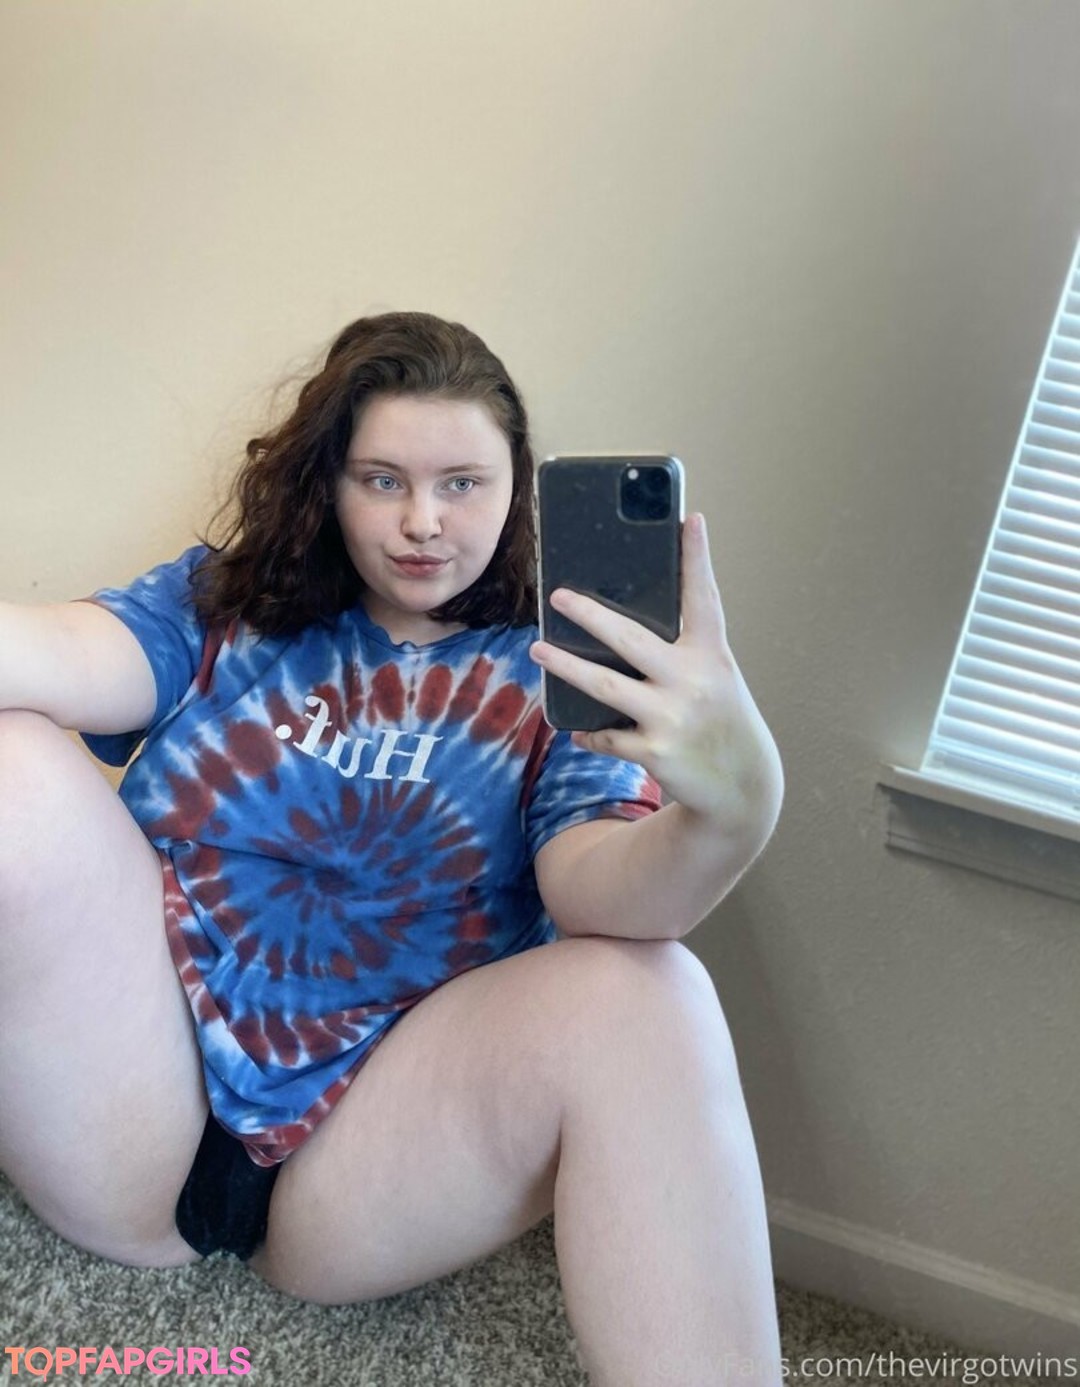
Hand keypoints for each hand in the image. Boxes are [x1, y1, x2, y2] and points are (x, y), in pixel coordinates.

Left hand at [528, 512, 782, 823]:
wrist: (742, 786)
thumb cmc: (718, 718)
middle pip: (630, 639)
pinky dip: (589, 733)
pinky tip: (578, 730)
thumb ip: (683, 648)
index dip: (697, 557)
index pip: (704, 597)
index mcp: (711, 655)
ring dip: (566, 666)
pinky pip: (607, 736)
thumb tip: (623, 620)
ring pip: (605, 685)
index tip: (690, 519)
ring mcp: (672, 716)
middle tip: (558, 596)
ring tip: (538, 651)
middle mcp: (693, 681)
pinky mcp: (655, 751)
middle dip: (590, 615)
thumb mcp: (714, 676)